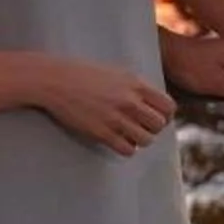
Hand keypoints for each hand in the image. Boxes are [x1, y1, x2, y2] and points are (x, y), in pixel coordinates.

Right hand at [38, 58, 179, 153]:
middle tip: (140, 126)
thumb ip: (136, 87)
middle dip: (152, 128)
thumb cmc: (83, 74)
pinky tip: (117, 139)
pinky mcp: (102, 133)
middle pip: (159, 125)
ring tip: (128, 133)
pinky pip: (128, 150)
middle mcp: (129, 101)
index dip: (165, 115)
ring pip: (146, 140)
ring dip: (139, 139)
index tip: (156, 117)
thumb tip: (153, 104)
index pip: (168, 107)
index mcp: (135, 84)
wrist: (55, 80)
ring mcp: (116, 118)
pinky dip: (126, 148)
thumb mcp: (116, 73)